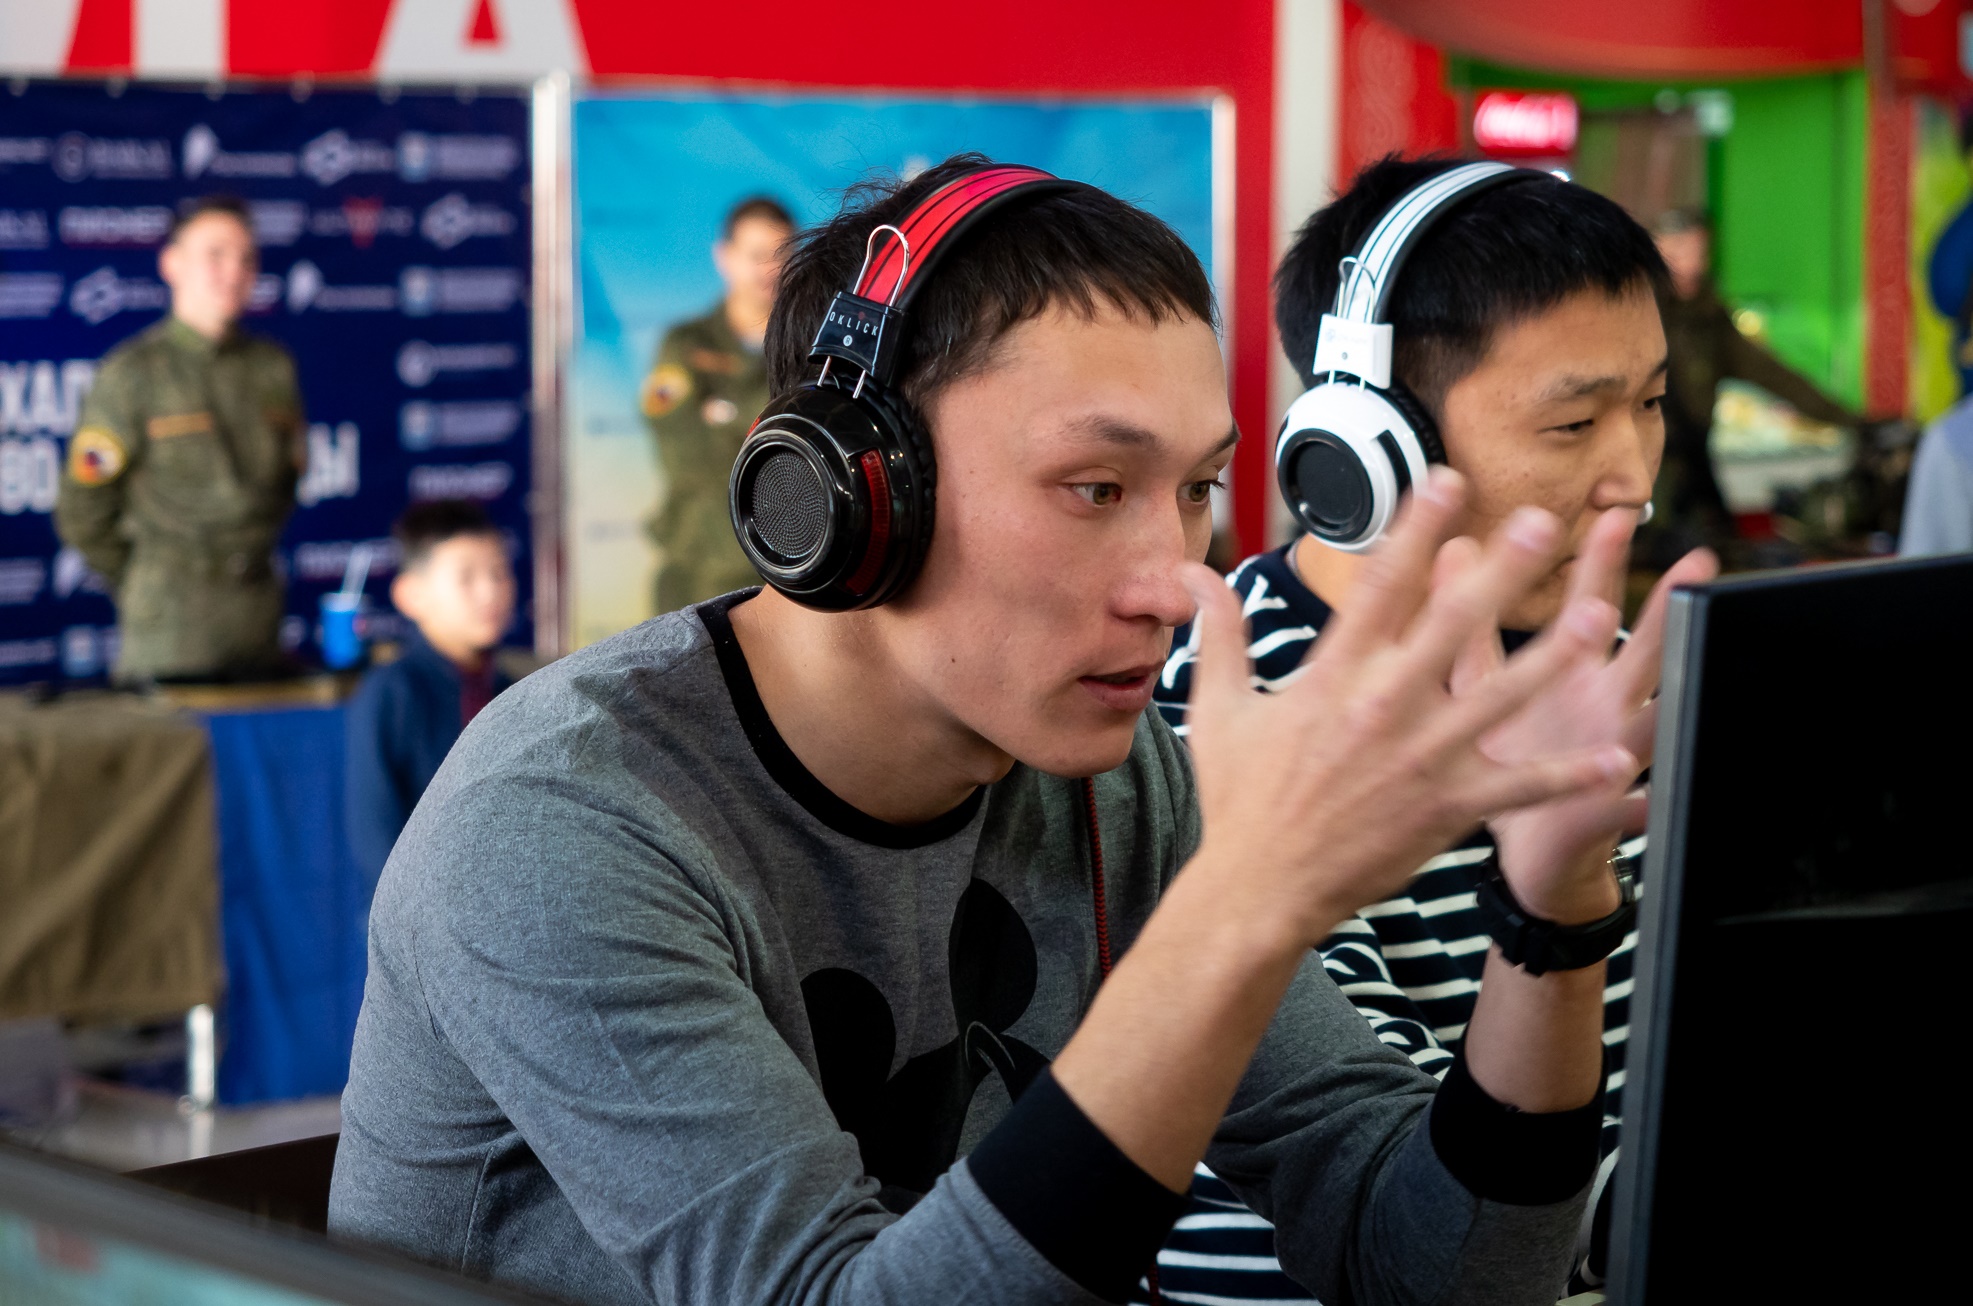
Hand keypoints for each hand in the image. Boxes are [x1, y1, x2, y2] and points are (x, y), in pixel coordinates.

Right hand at [1179, 469, 1640, 950]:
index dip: (1415, 530)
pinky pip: (1515, 786)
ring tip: (1596, 617)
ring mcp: (1419, 760)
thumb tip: (1195, 574)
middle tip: (1543, 524)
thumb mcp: (1218, 708)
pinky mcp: (1445, 809)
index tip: (1446, 481)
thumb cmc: (1239, 800)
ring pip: (1499, 697)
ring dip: (1550, 656)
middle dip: (1499, 572)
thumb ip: (1219, 634)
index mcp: (1332, 678)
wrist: (1258, 887)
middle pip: (1450, 627)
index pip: (1380, 587)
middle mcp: (1382, 709)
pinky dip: (1564, 776)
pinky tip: (1613, 760)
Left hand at [1450, 509, 1717, 922]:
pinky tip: (1648, 798)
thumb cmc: (1505, 754)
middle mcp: (1604, 704)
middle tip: (1696, 568)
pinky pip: (1629, 807)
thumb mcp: (1481, 682)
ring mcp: (1613, 754)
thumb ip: (1467, 620)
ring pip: (1653, 716)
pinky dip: (1637, 805)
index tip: (1612, 515)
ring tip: (1693, 669)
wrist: (1523, 847)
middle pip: (1642, 648)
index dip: (1603, 561)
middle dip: (1671, 610)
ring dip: (1671, 695)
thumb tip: (1449, 548)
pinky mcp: (1604, 808)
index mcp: (1573, 670)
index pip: (1591, 603)